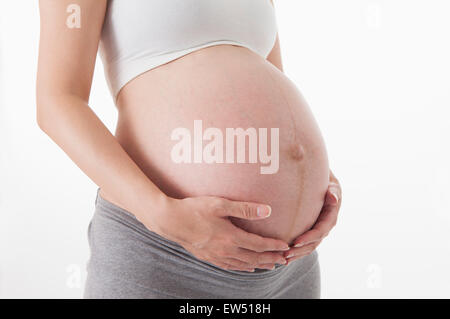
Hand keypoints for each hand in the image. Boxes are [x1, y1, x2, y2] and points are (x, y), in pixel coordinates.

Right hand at [150, 196, 289, 271]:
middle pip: (253, 258)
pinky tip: (246, 268)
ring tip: (270, 266)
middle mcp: (225, 250)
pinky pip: (229, 267)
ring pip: (242, 265)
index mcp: (230, 237)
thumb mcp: (220, 204)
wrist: (170, 220)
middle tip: (284, 260)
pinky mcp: (207, 257)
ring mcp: (215, 256)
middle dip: (270, 259)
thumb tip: (268, 210)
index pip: (258, 245)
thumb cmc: (194, 209)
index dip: (273, 246)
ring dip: (259, 265)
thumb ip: (245, 208)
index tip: (285, 246)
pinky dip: (242, 268)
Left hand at [284, 170, 341, 264]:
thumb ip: (332, 190)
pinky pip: (303, 243)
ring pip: (308, 246)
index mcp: (331, 216)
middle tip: (286, 255)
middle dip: (300, 251)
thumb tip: (333, 197)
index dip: (309, 238)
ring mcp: (318, 229)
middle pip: (313, 243)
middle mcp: (325, 225)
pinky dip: (295, 250)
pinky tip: (282, 256)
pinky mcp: (310, 229)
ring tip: (283, 259)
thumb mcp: (331, 183)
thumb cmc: (325, 179)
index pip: (320, 230)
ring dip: (296, 254)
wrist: (321, 179)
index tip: (296, 242)